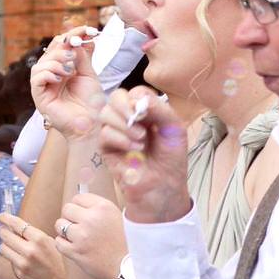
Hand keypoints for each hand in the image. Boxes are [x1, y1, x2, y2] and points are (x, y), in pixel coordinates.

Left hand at [0, 213, 69, 278]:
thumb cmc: (58, 261)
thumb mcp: (50, 242)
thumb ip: (33, 234)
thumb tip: (13, 225)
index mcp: (39, 239)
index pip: (16, 223)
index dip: (5, 218)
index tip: (1, 216)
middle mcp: (30, 250)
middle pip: (4, 234)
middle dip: (3, 231)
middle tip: (4, 230)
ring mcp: (23, 263)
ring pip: (3, 247)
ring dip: (6, 245)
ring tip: (14, 245)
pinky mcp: (19, 274)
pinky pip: (9, 260)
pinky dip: (13, 258)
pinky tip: (22, 260)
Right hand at [30, 27, 104, 137]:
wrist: (91, 125)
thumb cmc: (91, 103)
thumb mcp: (89, 74)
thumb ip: (83, 57)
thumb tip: (81, 39)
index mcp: (63, 69)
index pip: (62, 46)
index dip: (73, 34)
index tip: (88, 29)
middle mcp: (52, 76)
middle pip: (49, 52)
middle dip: (63, 47)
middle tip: (75, 48)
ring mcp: (44, 87)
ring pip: (40, 64)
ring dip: (55, 61)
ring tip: (70, 68)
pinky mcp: (39, 97)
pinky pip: (36, 79)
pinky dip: (47, 73)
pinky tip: (60, 77)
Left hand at [55, 193, 128, 278]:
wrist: (132, 268)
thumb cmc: (128, 244)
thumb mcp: (118, 218)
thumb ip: (99, 209)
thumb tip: (80, 204)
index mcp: (104, 208)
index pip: (78, 198)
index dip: (79, 207)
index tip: (83, 214)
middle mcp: (91, 219)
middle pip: (67, 209)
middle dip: (71, 217)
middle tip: (79, 226)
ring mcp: (82, 236)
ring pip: (60, 225)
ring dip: (65, 230)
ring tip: (77, 237)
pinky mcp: (75, 252)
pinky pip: (58, 242)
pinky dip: (63, 244)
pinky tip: (73, 246)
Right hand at [97, 87, 191, 224]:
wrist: (163, 186)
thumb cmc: (171, 159)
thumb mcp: (174, 128)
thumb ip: (160, 108)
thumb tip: (137, 99)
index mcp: (145, 111)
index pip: (134, 92)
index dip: (138, 98)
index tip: (149, 113)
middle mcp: (128, 119)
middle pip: (115, 97)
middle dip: (125, 106)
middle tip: (140, 120)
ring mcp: (115, 132)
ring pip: (105, 113)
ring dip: (124, 124)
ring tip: (141, 139)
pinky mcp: (106, 148)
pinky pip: (104, 133)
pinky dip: (120, 138)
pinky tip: (134, 149)